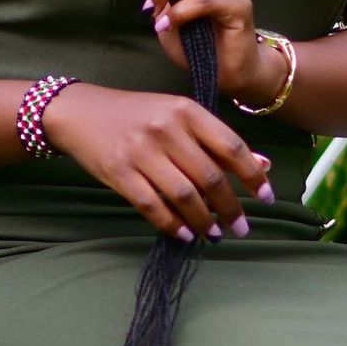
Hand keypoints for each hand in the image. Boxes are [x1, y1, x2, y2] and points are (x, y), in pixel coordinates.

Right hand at [39, 84, 275, 241]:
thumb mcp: (177, 116)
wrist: (80, 112)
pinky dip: (173, 225)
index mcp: (186, 110)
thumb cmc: (136, 114)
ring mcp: (141, 151)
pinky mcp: (119, 172)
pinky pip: (153, 206)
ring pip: (184, 196)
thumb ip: (216, 140)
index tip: (267, 198)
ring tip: (215, 234)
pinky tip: (186, 235)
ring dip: (205, 221)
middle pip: (210, 177)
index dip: (253, 176)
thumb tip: (262, 164)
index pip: (230, 146)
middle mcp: (166, 129)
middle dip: (231, 208)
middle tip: (242, 228)